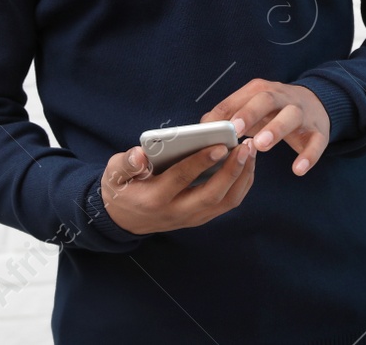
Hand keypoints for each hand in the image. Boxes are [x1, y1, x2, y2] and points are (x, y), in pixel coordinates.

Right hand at [99, 137, 255, 235]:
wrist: (124, 219)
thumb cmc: (121, 189)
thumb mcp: (114, 174)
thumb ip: (126, 164)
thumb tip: (140, 155)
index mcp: (154, 198)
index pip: (181, 179)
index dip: (201, 162)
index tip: (220, 145)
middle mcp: (176, 212)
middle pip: (211, 195)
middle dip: (232, 171)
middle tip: (246, 146)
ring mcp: (191, 218)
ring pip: (225, 202)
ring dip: (242, 177)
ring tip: (250, 151)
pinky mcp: (201, 217)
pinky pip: (228, 203)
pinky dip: (241, 184)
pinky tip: (247, 163)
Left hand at [206, 79, 330, 176]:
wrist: (316, 103)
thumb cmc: (272, 110)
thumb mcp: (251, 107)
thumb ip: (227, 116)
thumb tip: (202, 129)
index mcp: (261, 90)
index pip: (240, 97)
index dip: (227, 111)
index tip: (212, 127)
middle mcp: (282, 98)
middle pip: (266, 99)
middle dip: (249, 114)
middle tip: (235, 131)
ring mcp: (302, 113)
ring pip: (291, 116)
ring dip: (276, 129)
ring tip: (261, 145)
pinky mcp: (319, 131)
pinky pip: (317, 142)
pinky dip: (309, 155)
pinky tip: (298, 169)